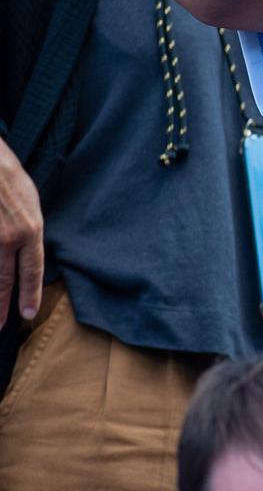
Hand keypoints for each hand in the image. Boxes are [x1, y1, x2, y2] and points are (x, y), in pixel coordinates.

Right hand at [0, 138, 43, 327]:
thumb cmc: (9, 176)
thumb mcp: (30, 203)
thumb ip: (28, 230)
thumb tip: (25, 250)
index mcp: (30, 230)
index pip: (32, 270)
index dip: (30, 294)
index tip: (28, 314)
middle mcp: (7, 238)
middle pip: (2, 279)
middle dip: (0, 305)